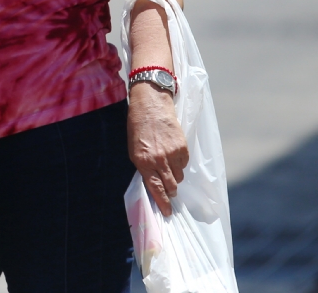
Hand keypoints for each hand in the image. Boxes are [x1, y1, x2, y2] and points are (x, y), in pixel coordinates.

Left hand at [128, 83, 188, 215]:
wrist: (151, 105)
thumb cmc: (138, 127)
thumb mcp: (133, 149)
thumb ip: (143, 167)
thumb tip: (152, 183)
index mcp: (143, 162)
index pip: (155, 188)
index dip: (162, 202)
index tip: (167, 212)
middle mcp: (159, 160)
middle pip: (171, 186)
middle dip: (171, 192)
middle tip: (170, 193)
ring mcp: (172, 154)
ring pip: (179, 177)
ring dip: (175, 176)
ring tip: (168, 166)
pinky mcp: (183, 147)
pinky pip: (184, 164)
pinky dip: (179, 164)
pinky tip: (172, 154)